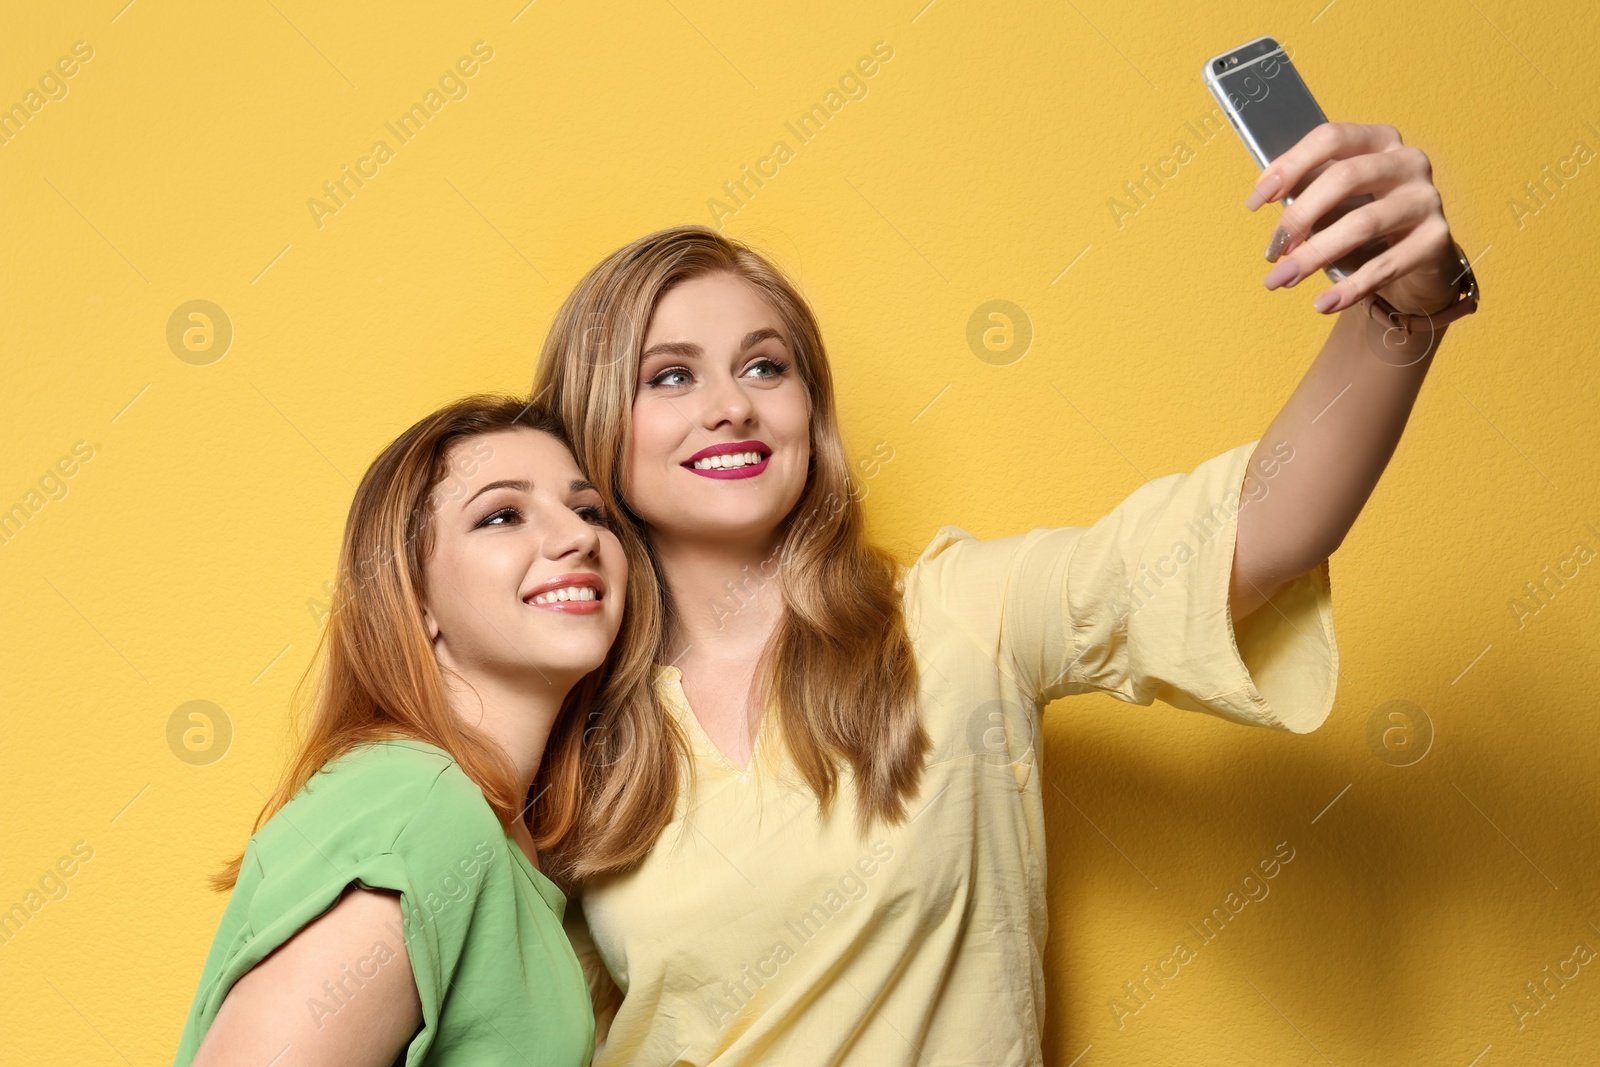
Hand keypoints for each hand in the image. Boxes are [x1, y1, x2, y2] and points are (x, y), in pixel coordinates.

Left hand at [1247, 122, 1460, 316]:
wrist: (1416, 262)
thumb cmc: (1364, 223)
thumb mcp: (1334, 202)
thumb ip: (1305, 193)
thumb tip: (1264, 199)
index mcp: (1379, 140)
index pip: (1331, 138)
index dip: (1290, 166)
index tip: (1256, 202)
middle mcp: (1408, 161)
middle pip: (1344, 177)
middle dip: (1299, 216)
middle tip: (1272, 250)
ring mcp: (1426, 199)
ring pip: (1362, 223)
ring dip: (1314, 255)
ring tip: (1283, 279)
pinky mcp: (1436, 239)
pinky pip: (1386, 265)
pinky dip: (1349, 287)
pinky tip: (1323, 303)